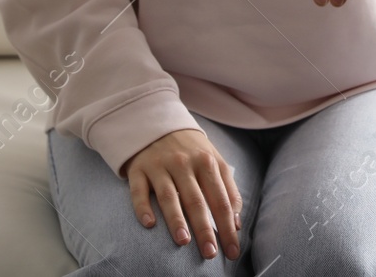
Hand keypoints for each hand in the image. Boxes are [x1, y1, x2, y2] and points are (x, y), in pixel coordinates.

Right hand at [120, 128, 241, 259]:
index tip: (232, 251)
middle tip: (210, 253)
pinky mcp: (139, 169)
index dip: (227, 227)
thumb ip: (228, 189)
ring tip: (183, 241)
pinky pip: (139, 191)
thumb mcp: (214, 161)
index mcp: (207, 162)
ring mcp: (160, 166)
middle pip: (197, 201)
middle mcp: (184, 163)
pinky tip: (149, 224)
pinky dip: (143, 207)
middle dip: (205, 229)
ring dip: (176, 219)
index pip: (221, 201)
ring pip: (169, 197)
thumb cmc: (191, 150)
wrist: (158, 122)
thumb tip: (236, 223)